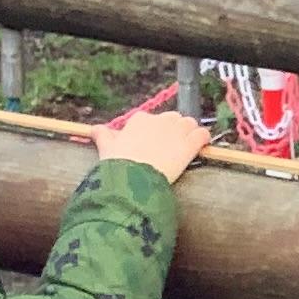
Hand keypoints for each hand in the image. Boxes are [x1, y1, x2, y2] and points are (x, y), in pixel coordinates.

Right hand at [93, 110, 211, 182]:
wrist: (133, 179)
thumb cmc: (118, 164)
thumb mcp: (106, 147)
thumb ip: (102, 135)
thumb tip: (94, 129)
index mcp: (140, 119)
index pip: (152, 120)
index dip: (154, 132)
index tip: (152, 144)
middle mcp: (160, 119)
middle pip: (173, 119)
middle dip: (172, 131)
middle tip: (168, 149)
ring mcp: (177, 130)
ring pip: (189, 124)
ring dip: (189, 133)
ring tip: (185, 148)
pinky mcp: (190, 143)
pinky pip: (203, 134)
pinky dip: (204, 140)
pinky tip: (201, 148)